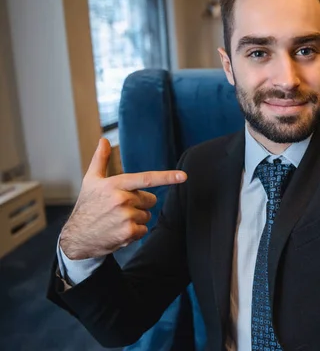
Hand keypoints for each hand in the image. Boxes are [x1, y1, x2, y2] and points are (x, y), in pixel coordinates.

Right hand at [60, 138, 186, 259]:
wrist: (76, 237)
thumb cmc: (86, 206)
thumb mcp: (91, 181)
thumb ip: (100, 159)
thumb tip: (104, 140)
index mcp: (115, 184)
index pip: (146, 178)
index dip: (167, 177)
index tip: (183, 176)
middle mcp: (121, 199)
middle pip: (150, 199)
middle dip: (140, 203)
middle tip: (120, 208)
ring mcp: (125, 217)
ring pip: (147, 215)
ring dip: (136, 219)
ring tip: (117, 220)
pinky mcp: (128, 233)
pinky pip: (144, 230)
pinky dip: (135, 232)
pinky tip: (119, 231)